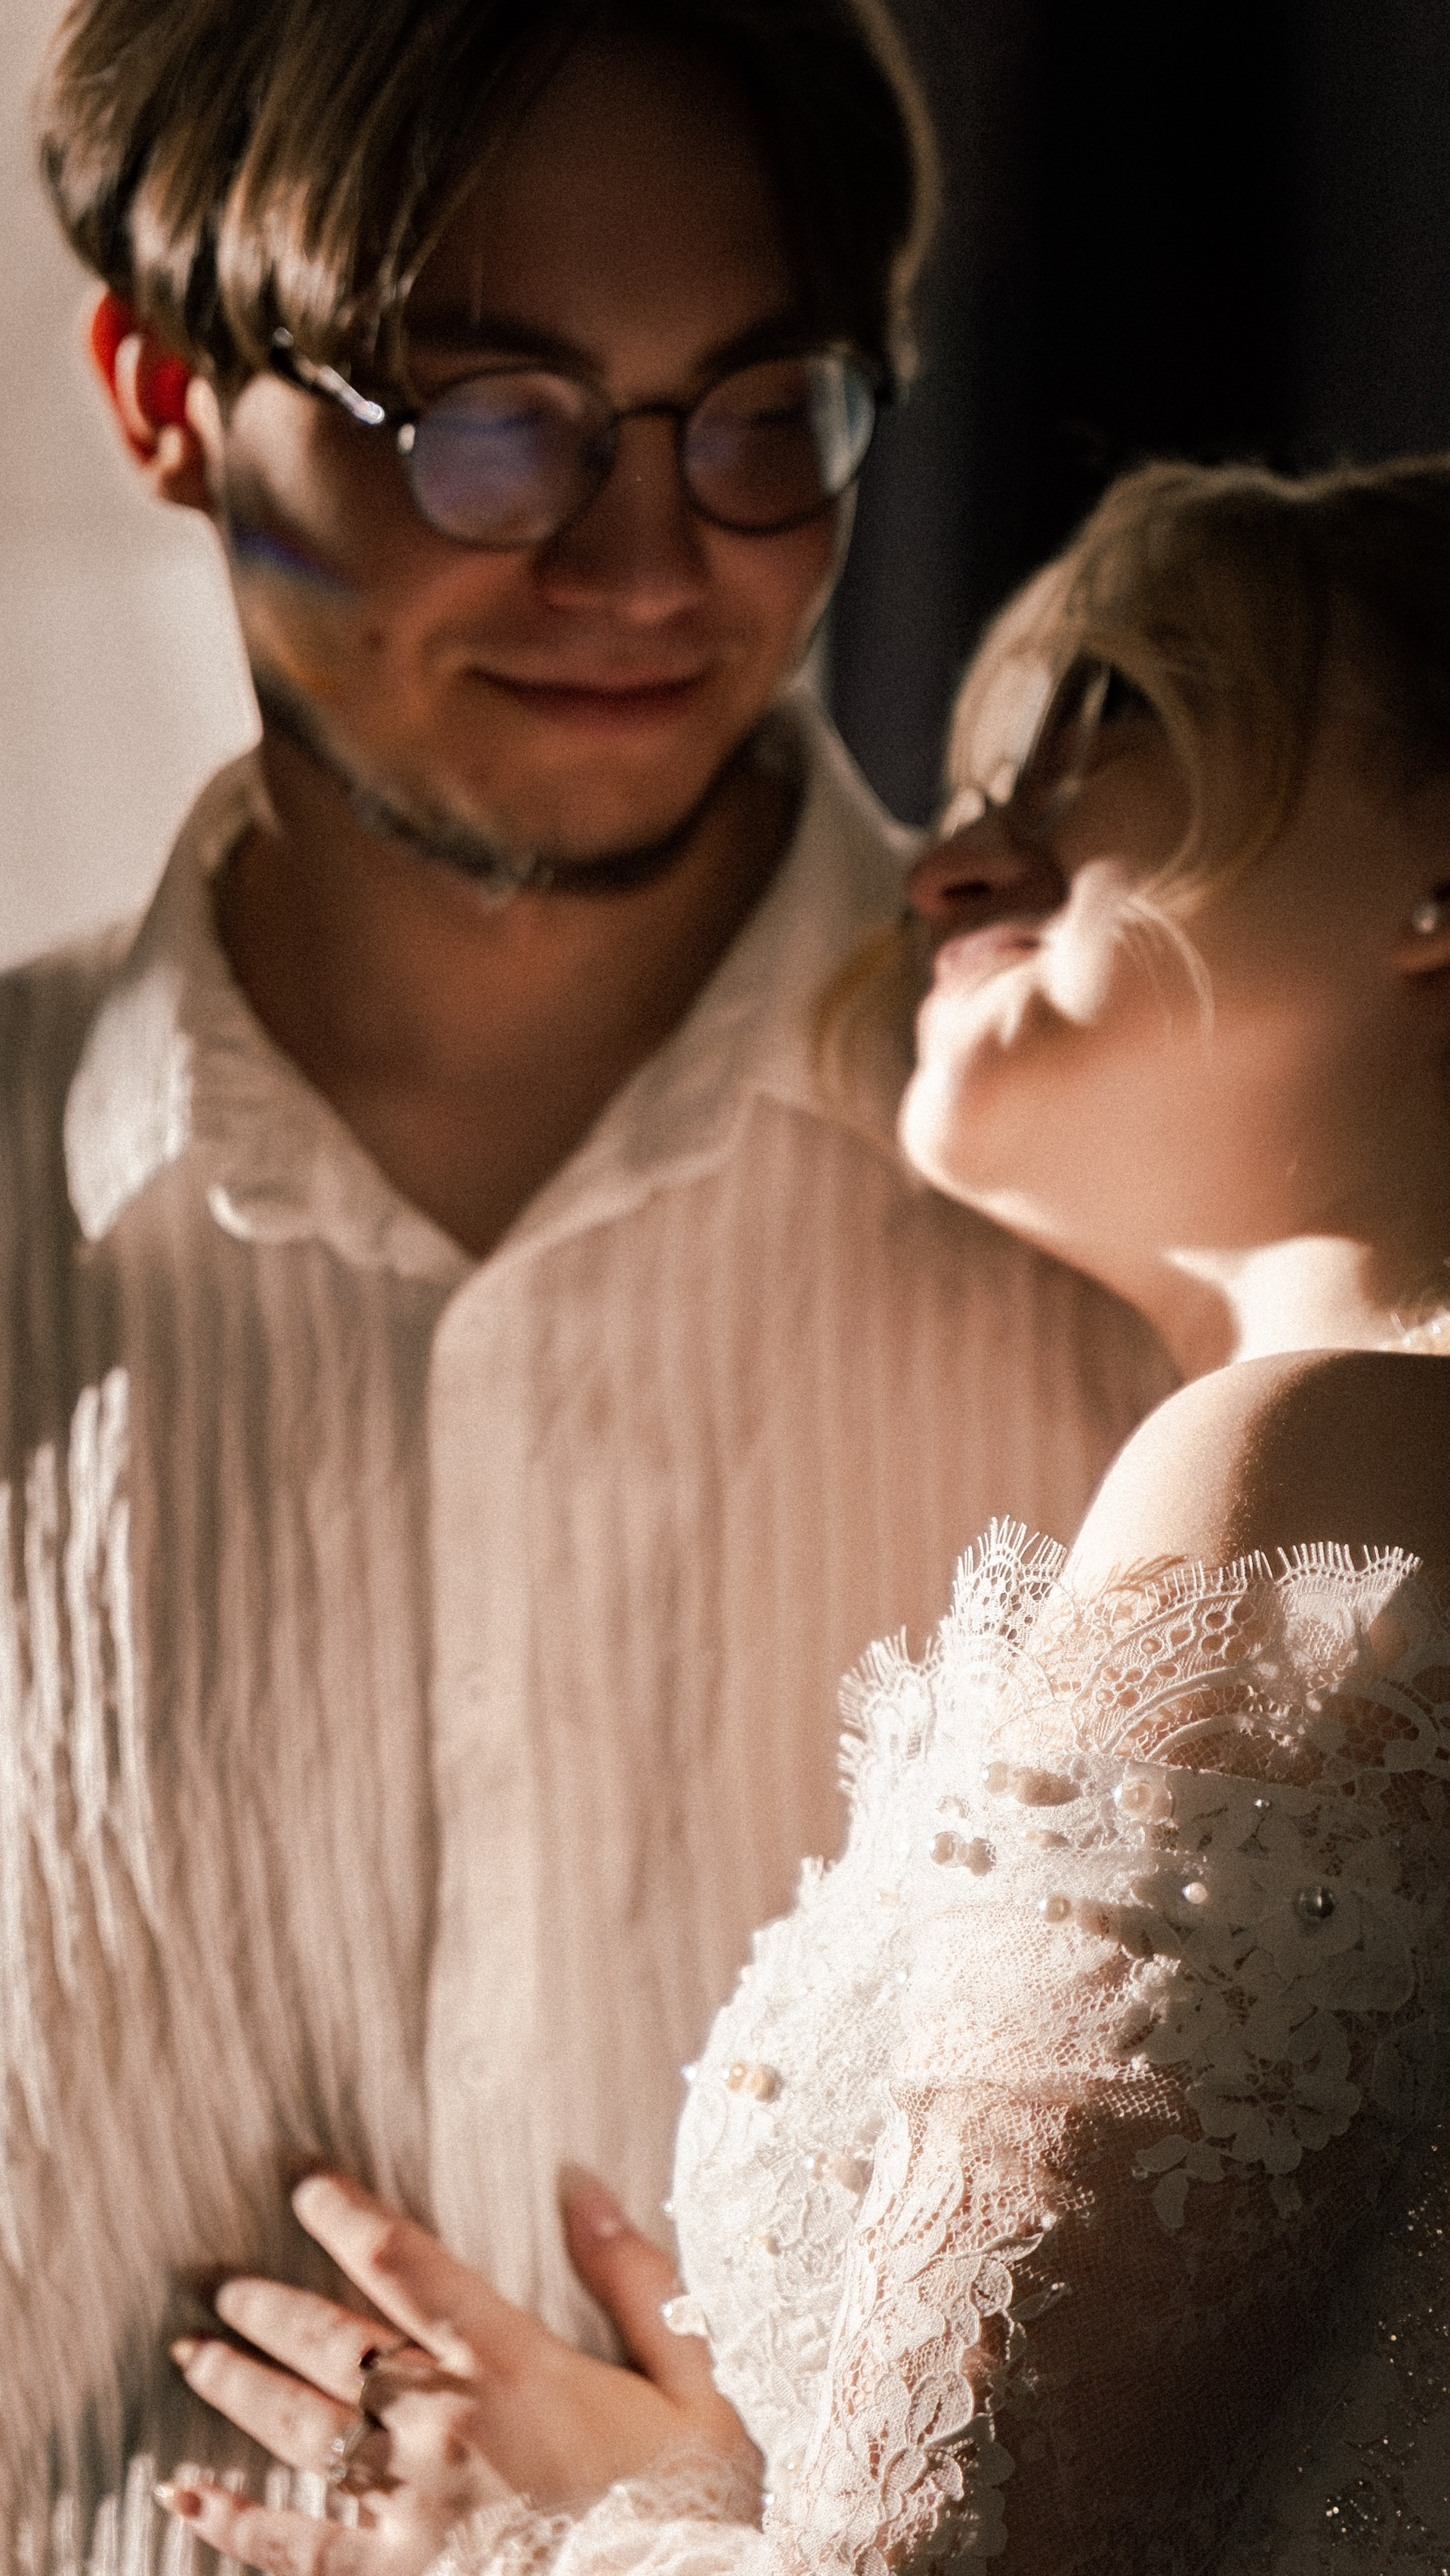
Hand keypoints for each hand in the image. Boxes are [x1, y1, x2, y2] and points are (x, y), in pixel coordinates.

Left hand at [158, 2167, 752, 2572]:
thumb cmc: (689, 2504)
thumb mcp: (690, 2378)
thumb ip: (631, 2276)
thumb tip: (579, 2181)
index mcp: (513, 2366)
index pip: (405, 2266)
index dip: (346, 2216)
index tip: (303, 2184)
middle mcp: (446, 2428)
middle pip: (331, 2347)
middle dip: (269, 2309)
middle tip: (222, 2284)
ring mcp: (412, 2511)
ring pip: (301, 2435)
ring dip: (239, 2390)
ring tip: (195, 2357)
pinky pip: (295, 2550)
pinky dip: (233, 2521)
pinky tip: (185, 2495)